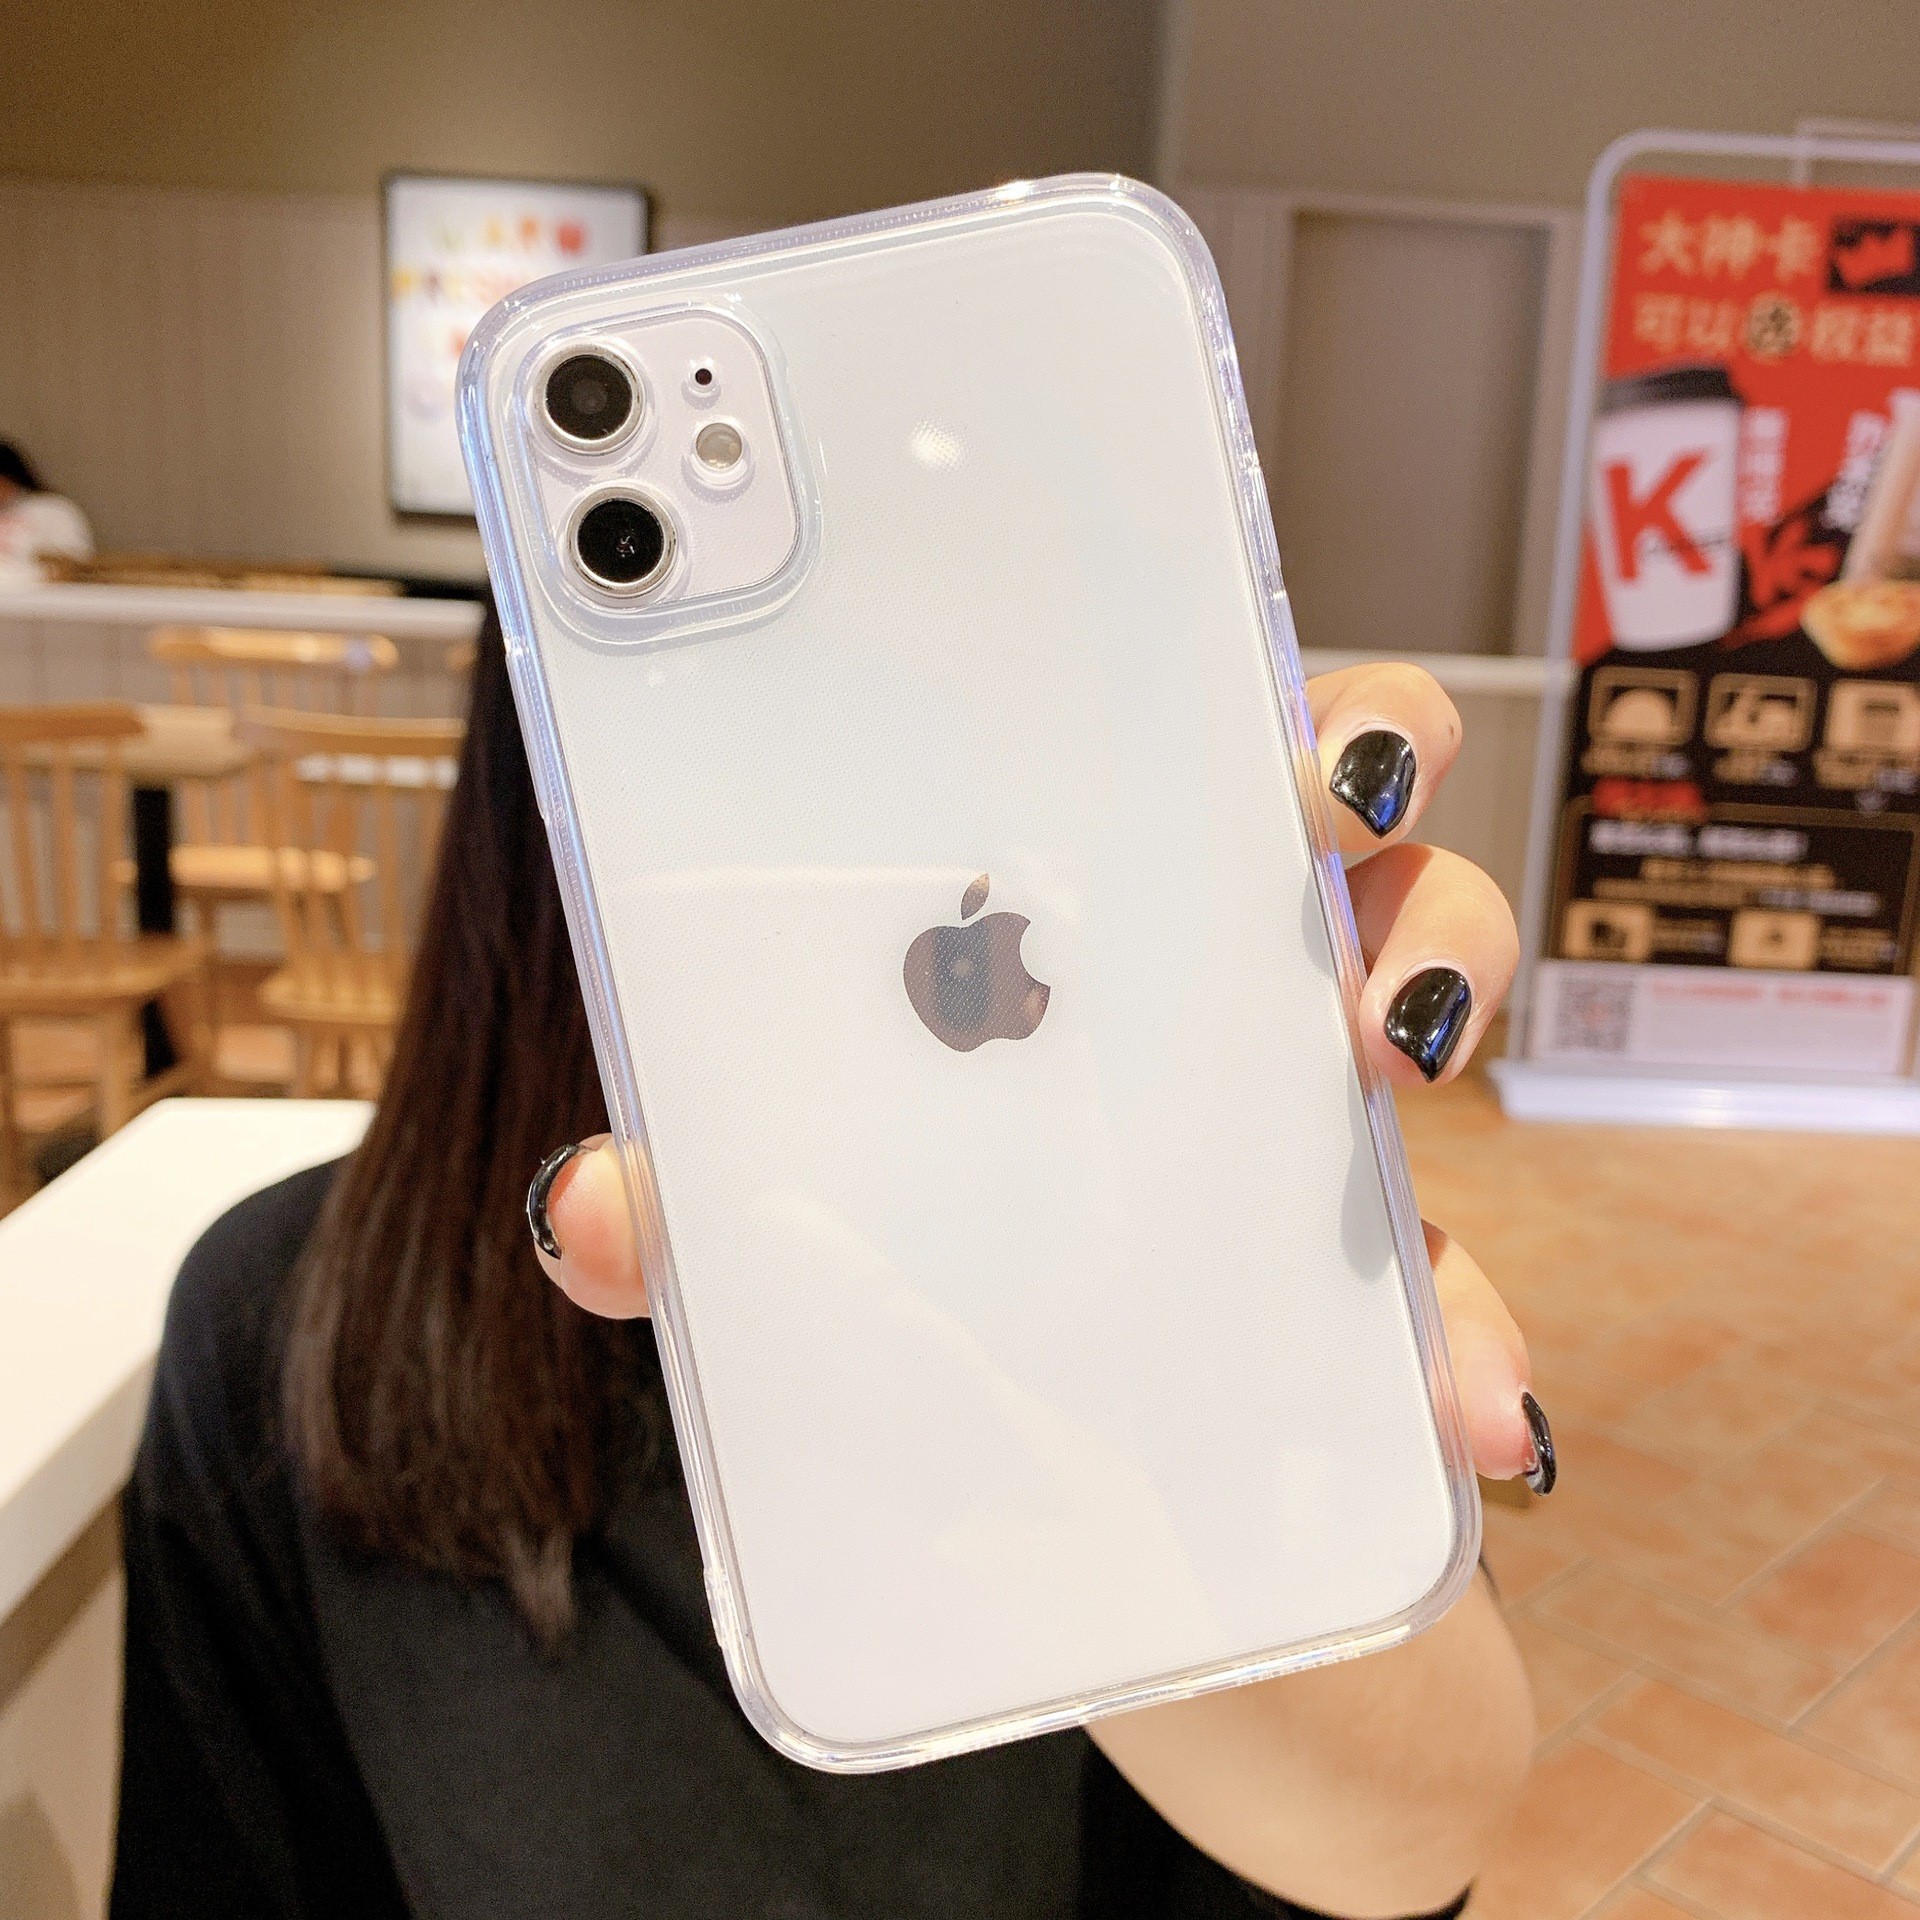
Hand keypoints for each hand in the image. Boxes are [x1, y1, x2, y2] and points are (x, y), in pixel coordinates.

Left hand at [527, 662, 1546, 1489]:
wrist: (1014, 1468)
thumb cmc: (904, 1263)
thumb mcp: (784, 1221)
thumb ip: (696, 1206)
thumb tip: (588, 1206)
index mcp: (1078, 917)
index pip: (1174, 748)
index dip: (1239, 690)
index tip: (1265, 708)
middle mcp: (1215, 976)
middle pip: (1342, 819)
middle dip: (1372, 790)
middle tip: (1324, 827)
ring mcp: (1305, 1111)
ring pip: (1430, 983)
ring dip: (1441, 986)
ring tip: (1388, 1058)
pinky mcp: (1365, 1268)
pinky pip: (1447, 1272)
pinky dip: (1468, 1334)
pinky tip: (1470, 1407)